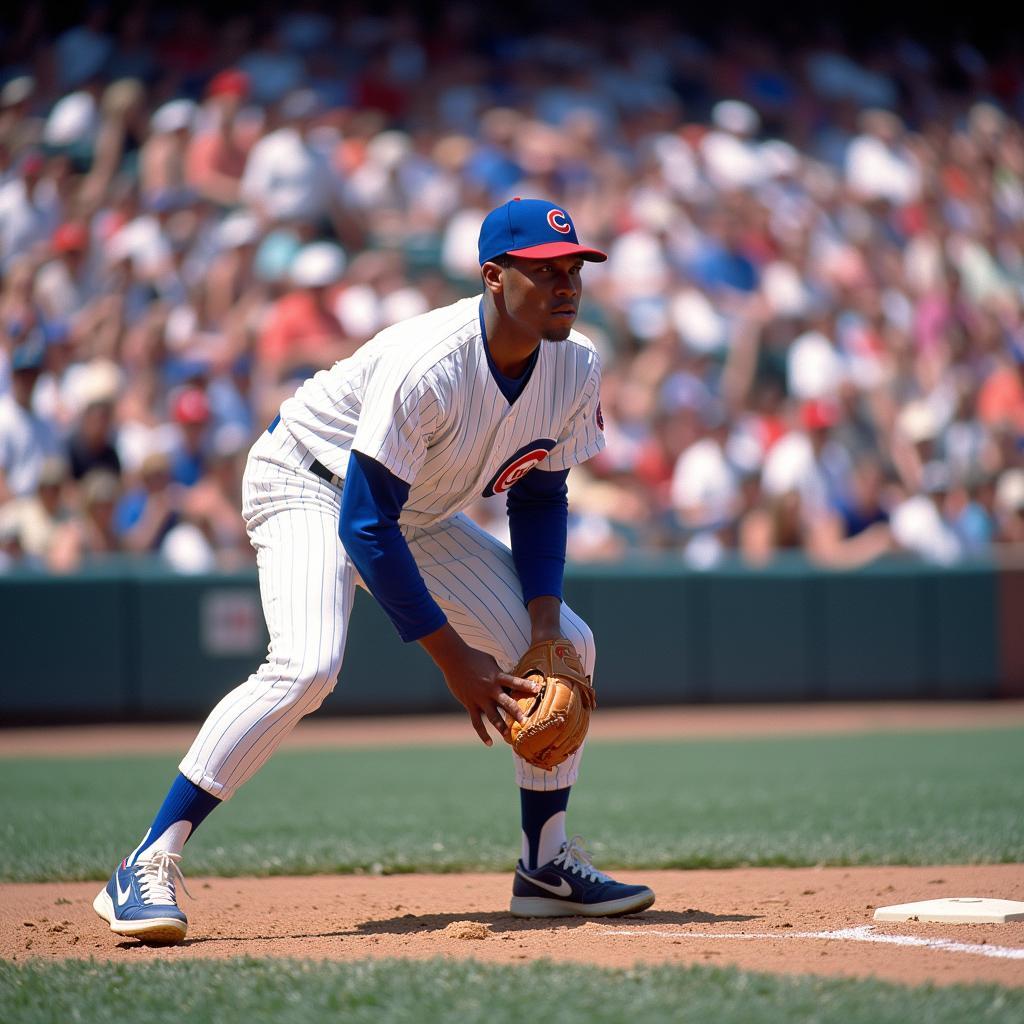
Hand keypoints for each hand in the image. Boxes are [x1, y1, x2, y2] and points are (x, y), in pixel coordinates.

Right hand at [421, 626, 539, 745]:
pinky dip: (482, 733)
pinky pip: (477, 722)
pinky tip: (489, 743)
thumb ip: (500, 674)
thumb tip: (510, 681)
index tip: (538, 690)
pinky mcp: (469, 704)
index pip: (514, 682)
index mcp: (497, 676)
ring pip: (492, 716)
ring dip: (501, 727)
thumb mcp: (491, 663)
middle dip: (516, 712)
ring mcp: (479, 698)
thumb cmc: (474, 657)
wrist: (454, 659)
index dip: (526, 686)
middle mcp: (489, 689)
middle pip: (506, 703)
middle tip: (526, 722)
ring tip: (509, 737)